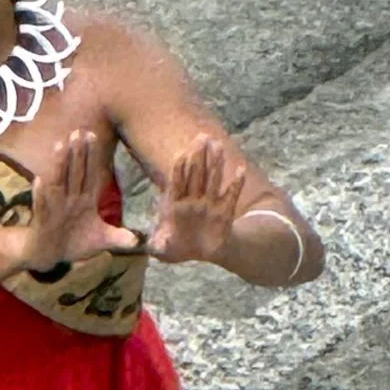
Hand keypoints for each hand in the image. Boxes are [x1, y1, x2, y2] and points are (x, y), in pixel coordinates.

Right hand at [20, 129, 141, 274]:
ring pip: (58, 183)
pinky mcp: (43, 220)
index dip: (93, 157)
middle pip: (75, 173)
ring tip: (60, 145)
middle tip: (79, 131)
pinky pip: (42, 206)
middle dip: (77, 153)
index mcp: (85, 201)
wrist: (48, 256)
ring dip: (59, 165)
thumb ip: (118, 237)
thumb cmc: (73, 243)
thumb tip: (139, 240)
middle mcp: (70, 200)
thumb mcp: (100, 241)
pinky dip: (41, 194)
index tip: (93, 135)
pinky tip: (40, 179)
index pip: (91, 175)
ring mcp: (55, 208)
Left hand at [149, 133, 246, 263]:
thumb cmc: (179, 247)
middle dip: (198, 156)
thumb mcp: (165, 252)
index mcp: (176, 206)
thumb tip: (149, 246)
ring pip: (212, 180)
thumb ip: (157, 247)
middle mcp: (193, 201)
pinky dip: (236, 183)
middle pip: (195, 175)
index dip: (179, 169)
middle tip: (201, 137)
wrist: (201, 252)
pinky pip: (230, 195)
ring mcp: (209, 204)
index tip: (182, 154)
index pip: (177, 183)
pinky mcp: (224, 212)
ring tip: (218, 145)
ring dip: (215, 163)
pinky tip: (240, 169)